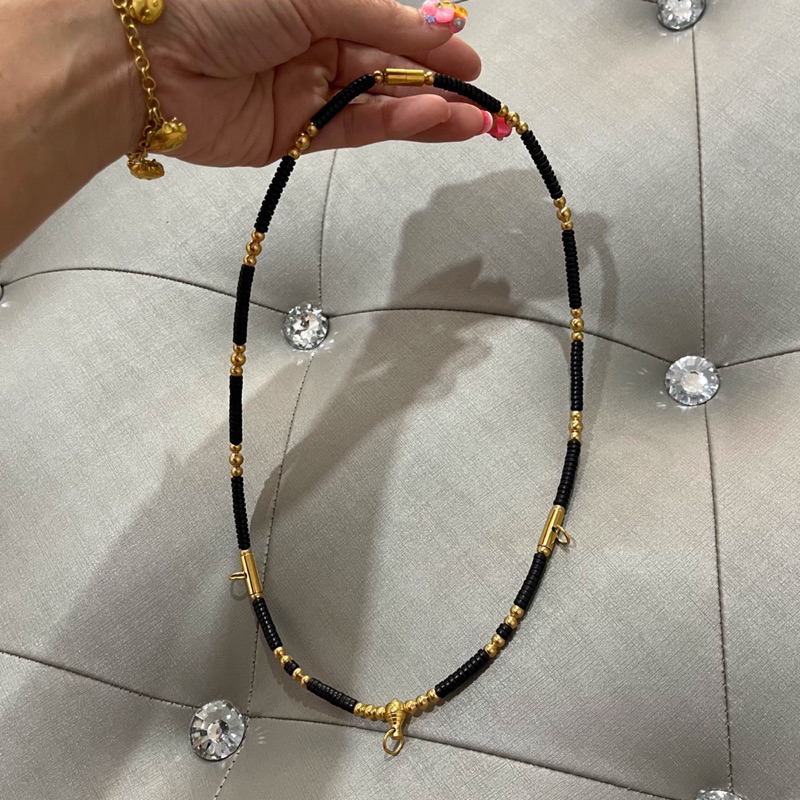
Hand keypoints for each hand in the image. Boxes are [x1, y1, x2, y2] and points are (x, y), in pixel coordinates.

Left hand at [140, 0, 484, 166]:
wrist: (147, 61)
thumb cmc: (220, 4)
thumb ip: (381, 17)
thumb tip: (440, 25)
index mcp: (319, 0)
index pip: (389, 24)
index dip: (432, 44)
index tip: (471, 62)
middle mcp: (317, 42)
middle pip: (390, 66)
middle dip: (439, 86)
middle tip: (485, 105)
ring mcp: (309, 90)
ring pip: (380, 102)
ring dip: (427, 112)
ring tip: (473, 123)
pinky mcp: (298, 133)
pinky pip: (356, 129)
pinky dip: (393, 126)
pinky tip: (430, 121)